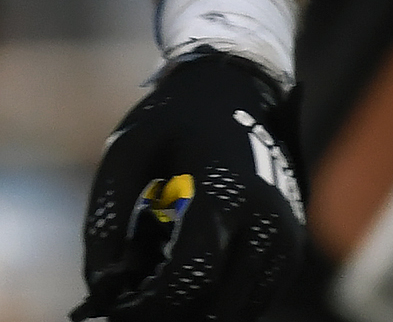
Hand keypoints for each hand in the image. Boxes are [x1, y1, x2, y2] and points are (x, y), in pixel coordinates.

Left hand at [75, 51, 306, 321]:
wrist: (236, 92)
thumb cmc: (172, 121)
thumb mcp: (126, 152)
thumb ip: (106, 216)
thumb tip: (99, 283)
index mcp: (225, 193)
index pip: (193, 274)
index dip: (153, 302)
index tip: (118, 307)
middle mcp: (266, 223)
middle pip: (218, 303)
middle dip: (171, 311)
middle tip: (132, 302)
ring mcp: (286, 240)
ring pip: (239, 308)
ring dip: (196, 309)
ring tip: (156, 281)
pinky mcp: (293, 250)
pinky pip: (254, 297)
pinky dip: (219, 300)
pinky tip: (185, 275)